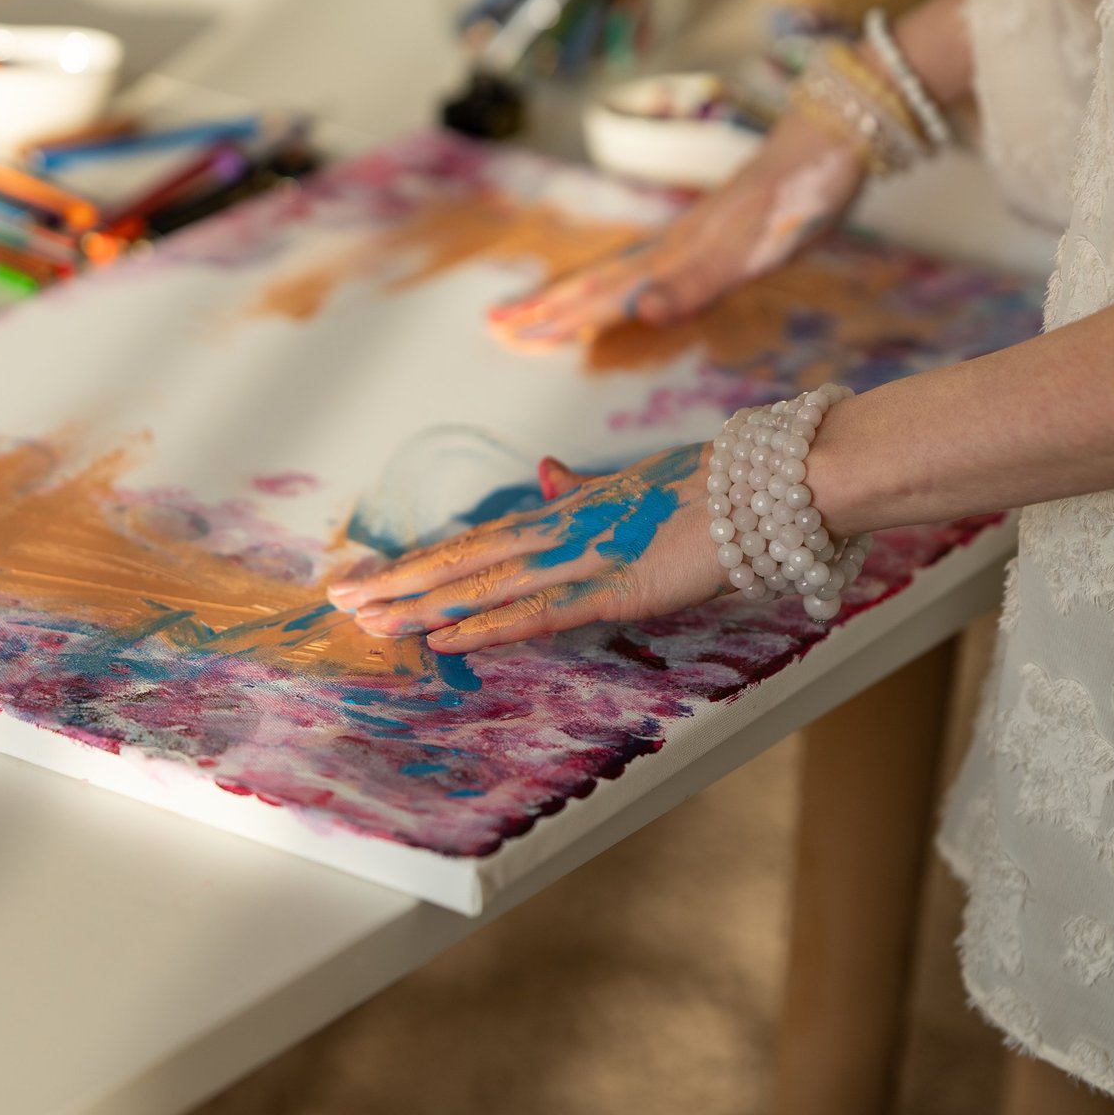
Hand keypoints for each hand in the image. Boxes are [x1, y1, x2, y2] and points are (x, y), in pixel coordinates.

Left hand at [326, 444, 726, 652]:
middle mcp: (563, 529)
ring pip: (486, 584)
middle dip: (399, 583)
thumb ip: (584, 491)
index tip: (371, 577)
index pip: (477, 540)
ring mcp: (586, 557)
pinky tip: (444, 639)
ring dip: (424, 605)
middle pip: (464, 559)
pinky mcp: (617, 587)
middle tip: (339, 601)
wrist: (774, 482)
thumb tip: (545, 474)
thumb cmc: (713, 489)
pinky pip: (538, 612)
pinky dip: (487, 626)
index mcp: (565, 512)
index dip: (421, 561)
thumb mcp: (635, 487)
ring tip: (370, 620)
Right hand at [487, 111, 865, 349]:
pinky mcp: (715, 228)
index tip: (511, 332)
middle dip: (551, 305)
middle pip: (601, 280)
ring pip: (621, 270)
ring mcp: (693, 233)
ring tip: (545, 306)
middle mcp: (676, 243)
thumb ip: (699, 282)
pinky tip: (625, 285)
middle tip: (500, 324)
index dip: (560, 314)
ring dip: (580, 292)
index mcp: (679, 252)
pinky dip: (621, 279)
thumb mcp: (756, 247)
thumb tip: (639, 312)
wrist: (836, 134)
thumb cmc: (802, 193)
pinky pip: (650, 262)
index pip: (604, 292)